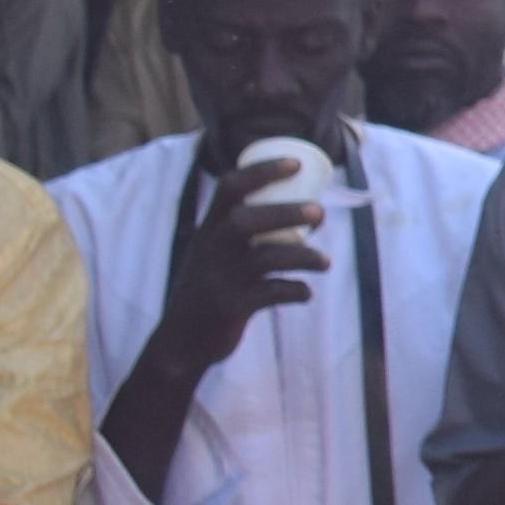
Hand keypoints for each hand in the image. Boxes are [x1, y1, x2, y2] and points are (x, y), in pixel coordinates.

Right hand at [157, 143, 333, 371]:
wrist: (180, 340)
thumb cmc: (208, 287)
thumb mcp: (213, 252)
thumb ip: (241, 230)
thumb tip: (297, 204)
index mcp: (208, 229)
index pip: (229, 188)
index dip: (262, 171)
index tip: (296, 164)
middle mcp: (211, 249)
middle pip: (246, 220)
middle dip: (286, 212)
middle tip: (320, 213)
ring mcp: (220, 278)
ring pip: (265, 258)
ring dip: (303, 257)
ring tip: (324, 262)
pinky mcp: (232, 307)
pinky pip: (271, 294)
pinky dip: (295, 291)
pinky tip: (305, 291)